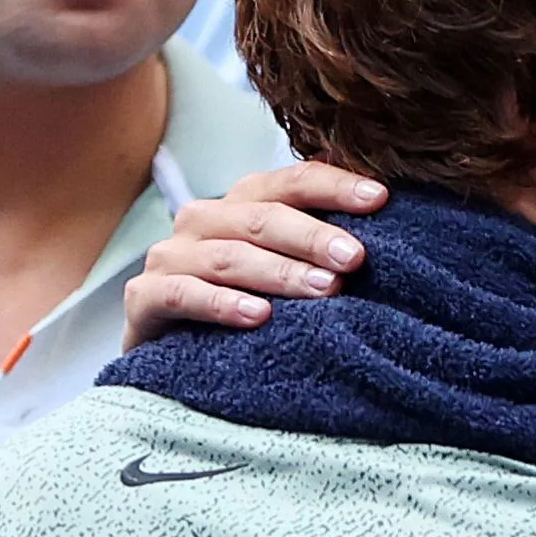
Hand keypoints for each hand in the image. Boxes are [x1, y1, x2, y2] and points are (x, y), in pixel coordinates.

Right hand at [121, 162, 388, 349]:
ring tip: (323, 290)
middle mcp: (203, 220)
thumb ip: (325, 248)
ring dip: (279, 273)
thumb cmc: (252, 305)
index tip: (380, 199)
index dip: (336, 187)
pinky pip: (181, 294)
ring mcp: (170, 257)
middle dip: (313, 237)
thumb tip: (392, 226)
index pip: (292, 181)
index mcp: (243, 202)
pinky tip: (257, 316)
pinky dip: (220, 303)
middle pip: (262, 217)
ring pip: (228, 256)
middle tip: (355, 259)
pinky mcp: (144, 299)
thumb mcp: (291, 271)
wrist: (177, 355)